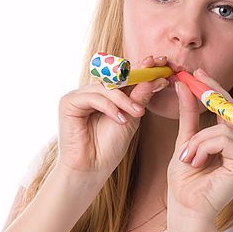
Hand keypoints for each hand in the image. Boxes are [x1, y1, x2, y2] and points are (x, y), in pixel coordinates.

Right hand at [57, 55, 168, 179]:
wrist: (92, 168)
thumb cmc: (110, 147)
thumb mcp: (131, 118)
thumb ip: (140, 97)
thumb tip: (156, 78)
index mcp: (107, 94)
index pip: (126, 76)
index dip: (144, 67)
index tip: (163, 62)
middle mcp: (93, 91)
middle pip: (116, 76)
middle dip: (138, 72)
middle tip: (156, 70)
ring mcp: (79, 95)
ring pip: (107, 87)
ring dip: (125, 99)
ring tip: (138, 113)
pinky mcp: (68, 102)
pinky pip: (94, 97)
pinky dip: (109, 107)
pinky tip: (120, 120)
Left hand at [167, 69, 232, 220]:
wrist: (184, 208)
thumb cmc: (185, 180)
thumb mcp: (184, 140)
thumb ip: (189, 115)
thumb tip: (183, 85)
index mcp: (231, 142)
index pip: (228, 109)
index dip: (215, 89)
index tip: (199, 73)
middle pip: (231, 111)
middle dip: (211, 94)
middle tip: (193, 80)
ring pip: (224, 129)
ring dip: (198, 140)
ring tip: (187, 157)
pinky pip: (225, 140)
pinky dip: (204, 147)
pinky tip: (194, 162)